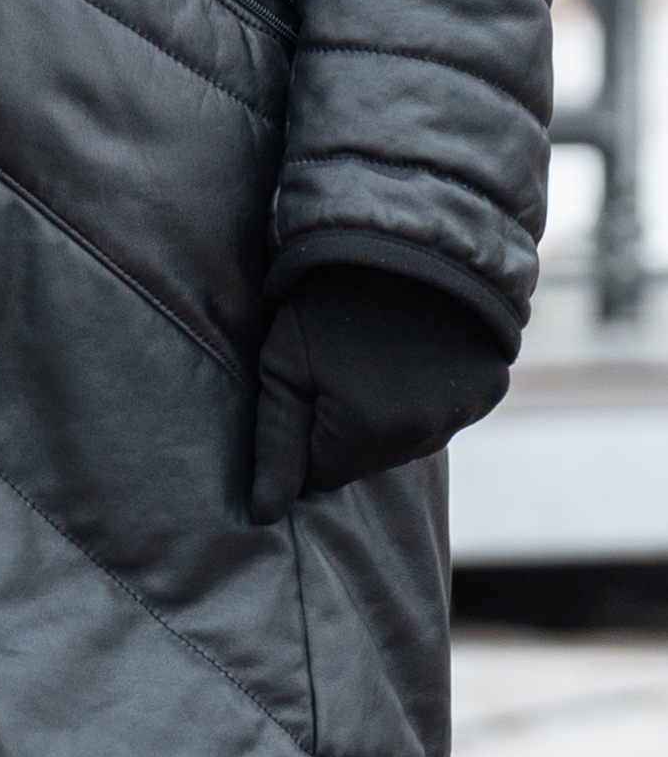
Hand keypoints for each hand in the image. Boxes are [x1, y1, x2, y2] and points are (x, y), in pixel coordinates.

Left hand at [245, 262, 513, 520]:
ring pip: (410, 438)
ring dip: (391, 411)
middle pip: (369, 459)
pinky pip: (447, 412)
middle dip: (348, 426)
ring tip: (376, 353)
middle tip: (339, 364)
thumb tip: (266, 514)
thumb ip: (274, 445)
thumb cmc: (323, 302)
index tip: (305, 392)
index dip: (306, 437)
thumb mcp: (283, 366)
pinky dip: (430, 393)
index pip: (324, 476)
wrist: (397, 242)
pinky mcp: (490, 388)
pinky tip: (414, 351)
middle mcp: (422, 435)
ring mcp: (463, 412)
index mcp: (366, 435)